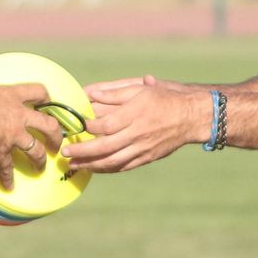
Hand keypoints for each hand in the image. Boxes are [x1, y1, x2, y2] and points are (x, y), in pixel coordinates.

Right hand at [0, 82, 61, 188]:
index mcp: (11, 95)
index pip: (38, 91)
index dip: (46, 98)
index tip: (49, 104)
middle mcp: (18, 114)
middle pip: (48, 125)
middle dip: (56, 135)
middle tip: (56, 143)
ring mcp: (11, 134)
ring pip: (35, 149)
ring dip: (39, 159)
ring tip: (40, 167)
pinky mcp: (0, 150)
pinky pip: (7, 167)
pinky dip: (8, 178)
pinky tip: (10, 186)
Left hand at [64, 77, 211, 173]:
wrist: (191, 117)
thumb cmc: (165, 98)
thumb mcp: (141, 88)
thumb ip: (115, 93)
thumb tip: (91, 93)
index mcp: (135, 113)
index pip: (106, 125)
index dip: (89, 127)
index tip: (78, 125)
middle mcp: (138, 133)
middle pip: (105, 147)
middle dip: (82, 151)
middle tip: (65, 151)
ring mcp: (142, 148)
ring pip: (112, 161)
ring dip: (91, 164)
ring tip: (74, 164)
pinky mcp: (147, 157)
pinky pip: (124, 166)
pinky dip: (107, 169)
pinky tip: (95, 168)